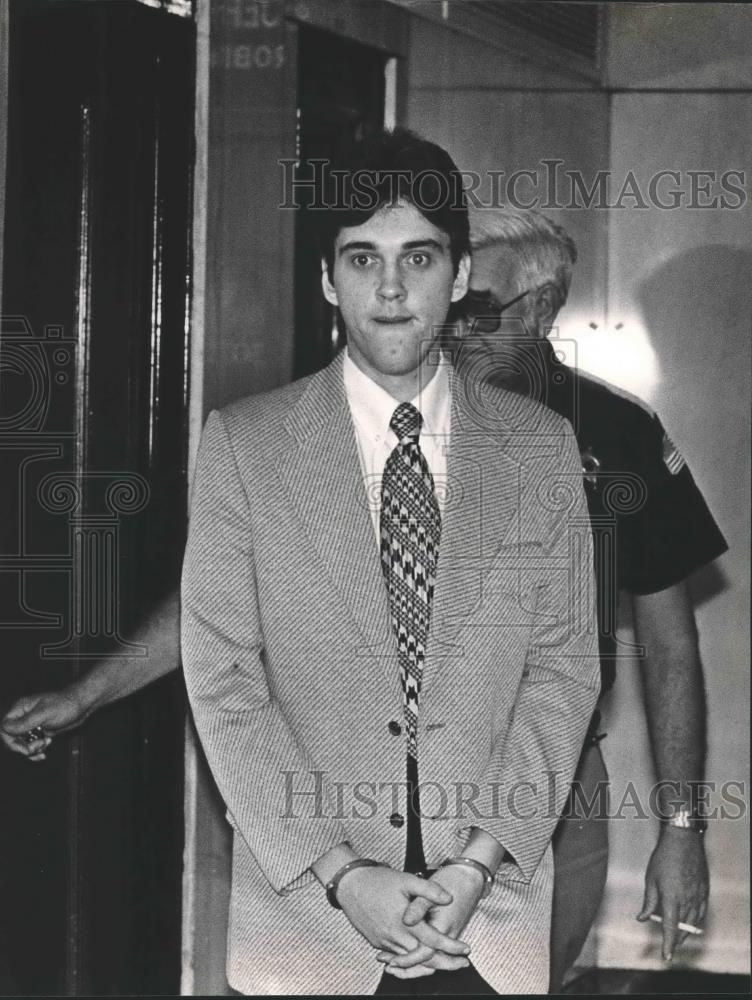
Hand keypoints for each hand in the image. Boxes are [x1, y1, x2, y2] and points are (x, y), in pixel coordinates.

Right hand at [1, 688, 87, 760]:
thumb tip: (6, 730)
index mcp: (20, 708)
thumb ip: (24, 722)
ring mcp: (32, 725)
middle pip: (11, 738)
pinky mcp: (40, 731)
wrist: (82, 704)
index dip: (11, 740)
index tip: (25, 747)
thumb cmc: (65, 704)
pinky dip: (36, 751)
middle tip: (37, 748)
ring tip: (45, 746)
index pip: (4, 728)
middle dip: (22, 747)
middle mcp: (23, 717)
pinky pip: (31, 745)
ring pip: (21, 744)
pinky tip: (44, 752)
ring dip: (30, 750)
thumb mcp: (44, 713)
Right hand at [337, 865, 469, 975]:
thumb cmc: (378, 880)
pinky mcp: (377, 943)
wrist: (350, 885)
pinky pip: (397, 957)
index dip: (451, 946)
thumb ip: (429, 889)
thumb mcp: (406, 879)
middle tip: (462, 963)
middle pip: (423, 958)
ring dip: (428, 964)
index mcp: (404, 922)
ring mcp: (384, 942)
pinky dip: (411, 960)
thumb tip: (449, 898)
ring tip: (446, 962)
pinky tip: (421, 957)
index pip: (433, 940)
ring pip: (410, 961)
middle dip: (445, 963)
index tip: (467, 949)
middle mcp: (394, 937)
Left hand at [637, 826, 708, 959]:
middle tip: (668, 944)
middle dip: (675, 939)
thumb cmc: (663, 857)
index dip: (668, 944)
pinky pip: (701, 913)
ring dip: (685, 931)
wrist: (683, 841)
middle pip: (683, 928)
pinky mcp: (704, 891)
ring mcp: (698, 896)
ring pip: (693, 923)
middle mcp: (687, 900)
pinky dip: (695, 920)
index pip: (670, 928)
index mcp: (671, 898)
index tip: (666, 956)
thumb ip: (649, 901)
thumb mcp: (651, 879)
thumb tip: (642, 918)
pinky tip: (690, 921)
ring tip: (677, 934)